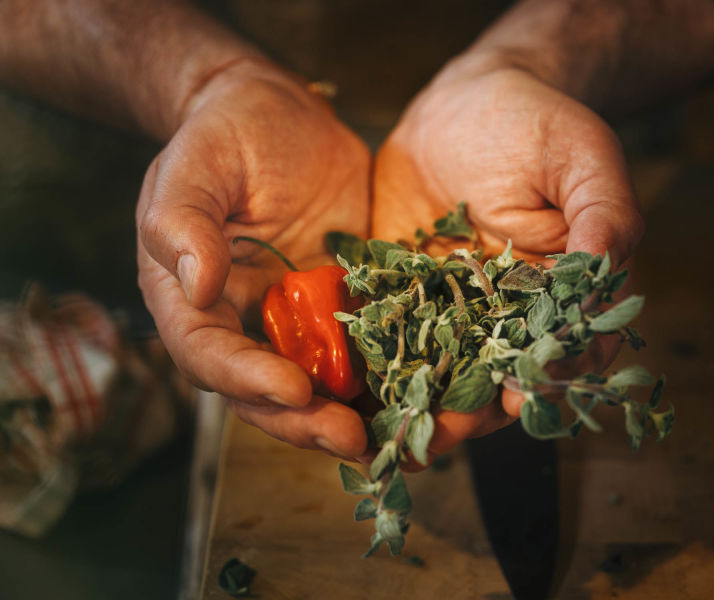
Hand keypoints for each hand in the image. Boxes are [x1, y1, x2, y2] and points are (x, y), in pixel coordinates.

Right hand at [137, 61, 370, 458]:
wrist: (286, 118)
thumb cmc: (230, 132)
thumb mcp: (198, 162)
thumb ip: (183, 221)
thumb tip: (196, 288)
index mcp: (193, 298)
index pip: (209, 354)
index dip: (247, 378)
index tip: (293, 388)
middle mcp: (243, 322)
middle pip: (263, 391)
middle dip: (304, 420)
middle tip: (349, 438)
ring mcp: (296, 321)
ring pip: (315, 387)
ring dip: (347, 418)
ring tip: (390, 439)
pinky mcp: (343, 309)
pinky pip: (362, 354)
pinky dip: (385, 383)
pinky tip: (419, 400)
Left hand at [373, 54, 643, 454]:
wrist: (466, 105)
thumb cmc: (535, 126)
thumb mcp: (582, 158)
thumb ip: (603, 214)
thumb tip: (606, 273)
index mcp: (558, 293)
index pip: (561, 349)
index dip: (544, 378)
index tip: (521, 399)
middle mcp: (505, 313)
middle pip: (494, 375)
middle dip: (471, 411)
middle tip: (443, 434)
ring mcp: (449, 307)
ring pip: (439, 368)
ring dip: (420, 405)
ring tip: (396, 435)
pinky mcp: (401, 292)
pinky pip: (388, 334)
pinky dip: (374, 367)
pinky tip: (355, 394)